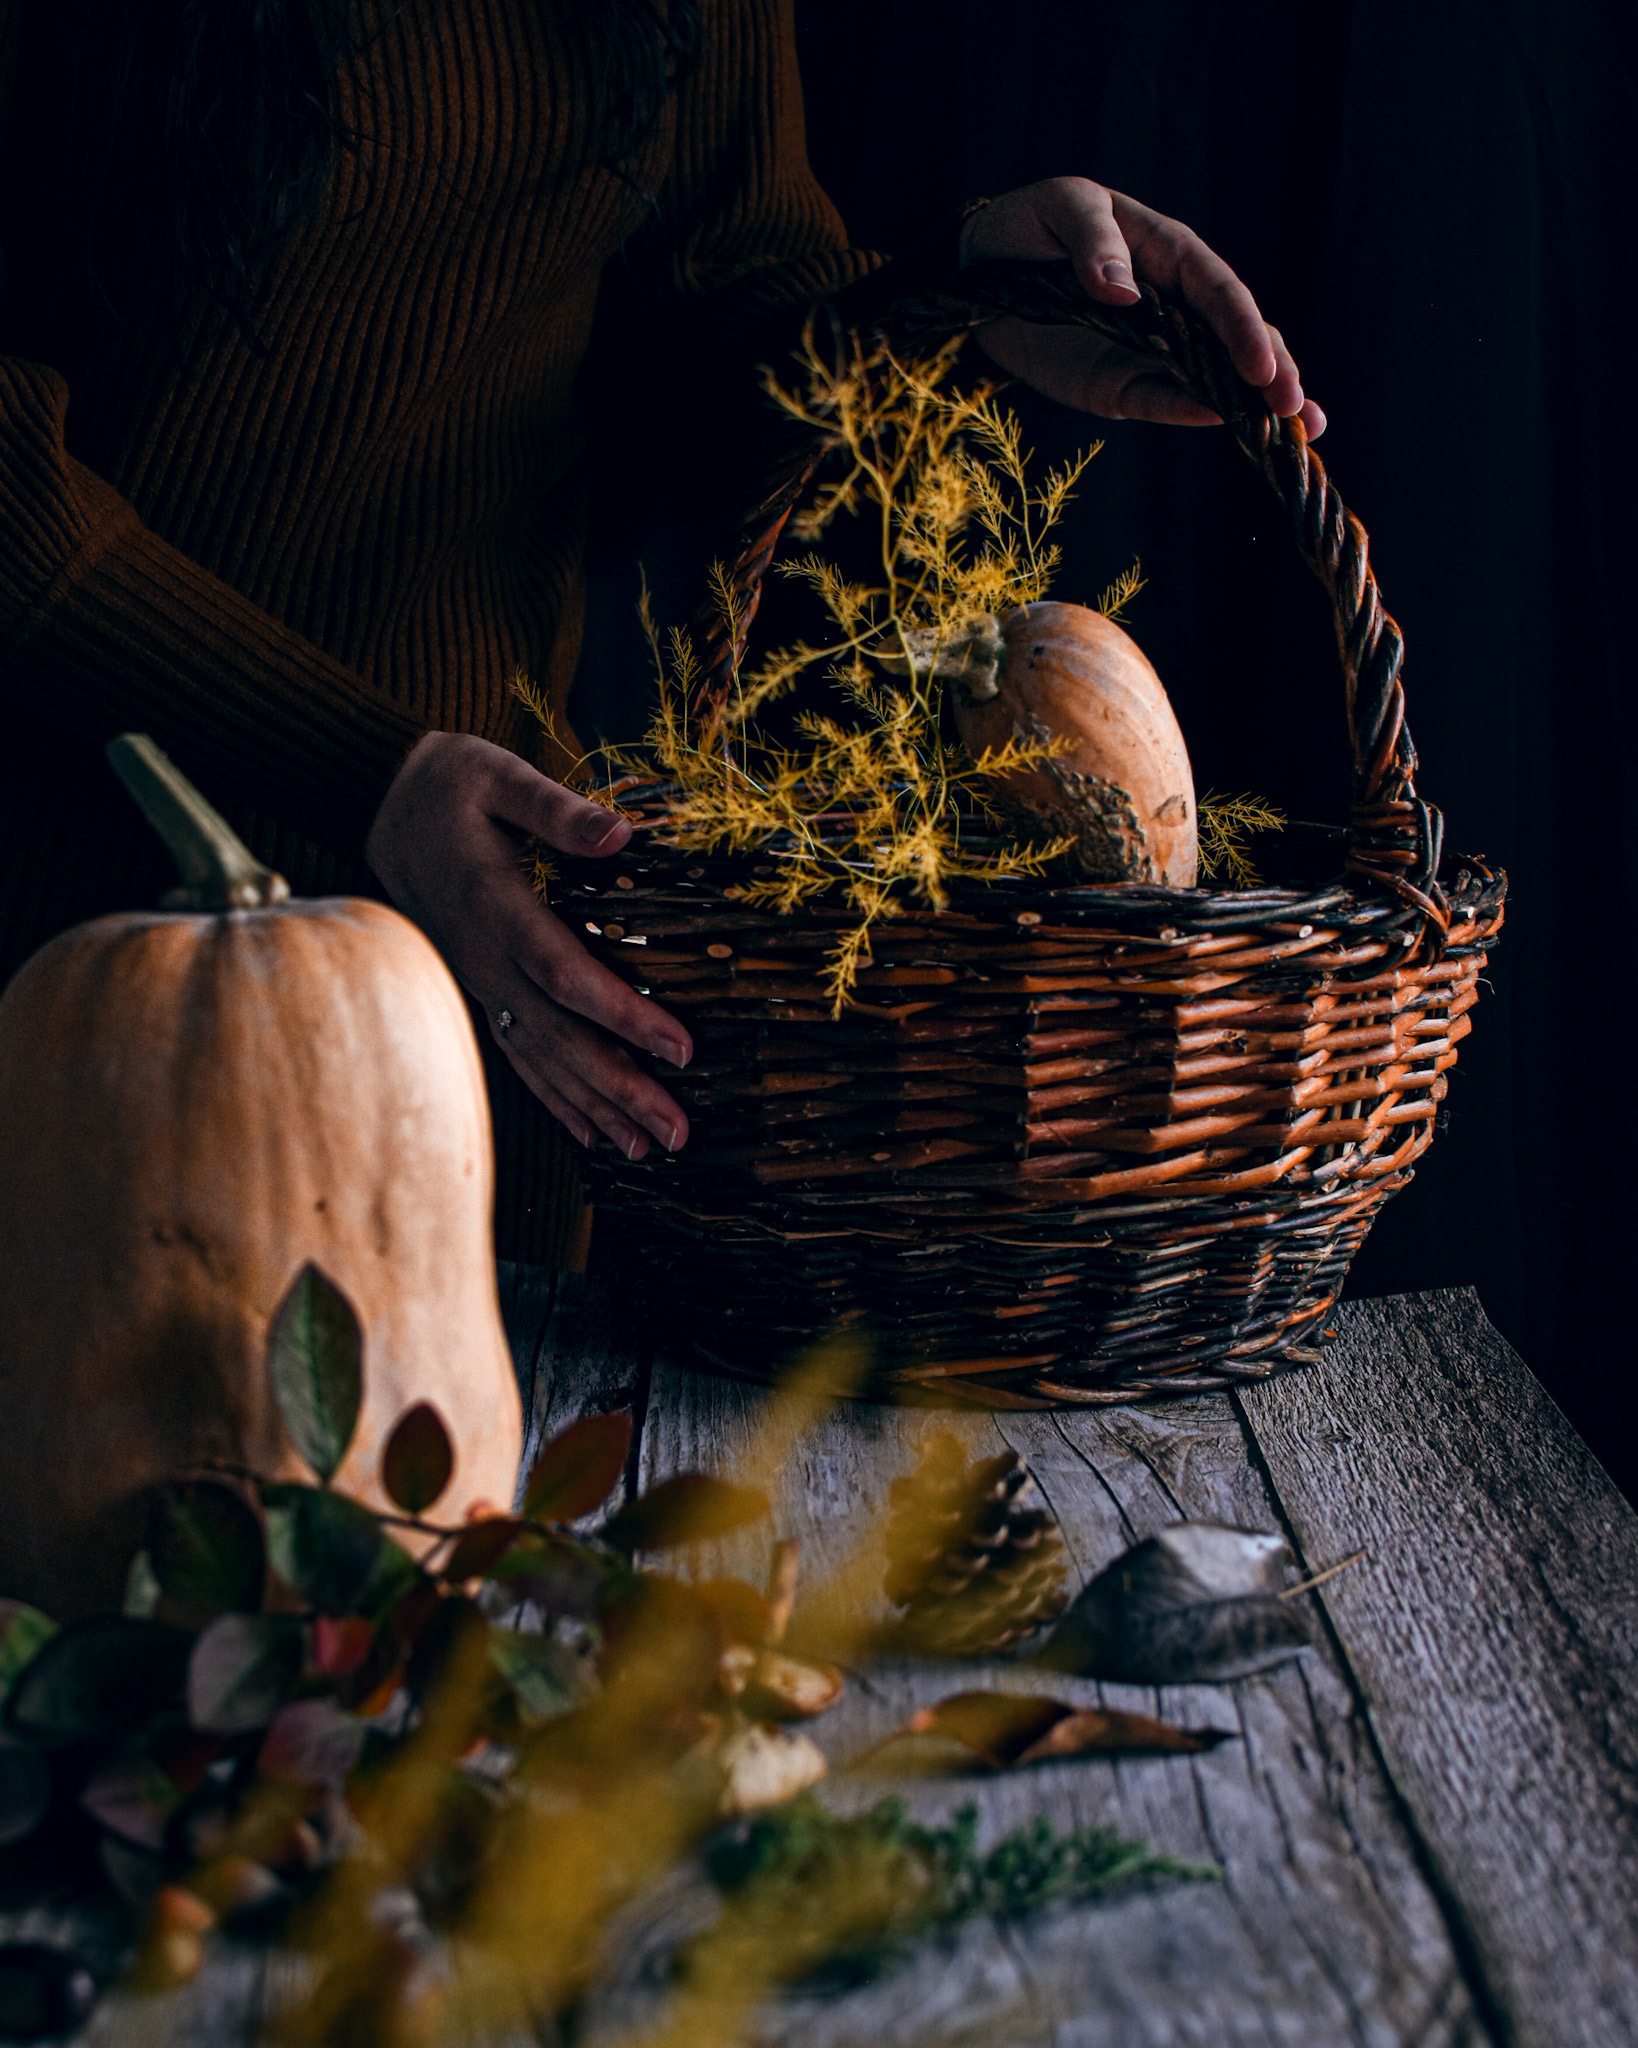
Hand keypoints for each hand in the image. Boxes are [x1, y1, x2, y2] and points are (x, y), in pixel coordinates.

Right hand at [366, 733, 690, 1158]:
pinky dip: (556, 1098)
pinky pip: (519, 1053)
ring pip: (541, 1057)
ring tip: (647, 1149)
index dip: (622, 1014)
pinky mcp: (483, 989)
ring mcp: (481, 981)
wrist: (384, 808)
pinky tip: (592, 1135)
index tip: (678, 1047)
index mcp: (495, 907)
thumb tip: (621, 833)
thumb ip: (557, 810)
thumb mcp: (500, 776)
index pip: (565, 974)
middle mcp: (486, 958)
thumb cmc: (452, 784)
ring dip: (596, 1107)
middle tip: (676, 1131)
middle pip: (560, 1035)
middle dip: (621, 1087)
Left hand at [960, 178, 1325, 436]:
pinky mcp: (1119, 385)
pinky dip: (1187, 413)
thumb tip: (1123, 289)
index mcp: (1169, 251)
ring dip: (1251, 401)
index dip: (1244, 327)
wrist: (977, 274)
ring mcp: (1150, 349)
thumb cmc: (1030, 225)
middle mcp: (1173, 303)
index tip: (1262, 364)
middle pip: (1233, 337)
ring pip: (1212, 375)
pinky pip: (1158, 401)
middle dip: (1271, 370)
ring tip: (1298, 429)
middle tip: (1298, 408)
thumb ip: (1092, 241)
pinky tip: (1222, 424)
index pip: (1218, 290)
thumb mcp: (1061, 208)